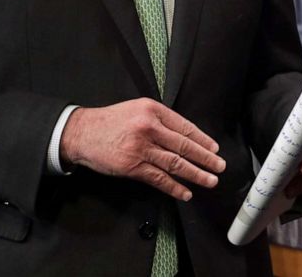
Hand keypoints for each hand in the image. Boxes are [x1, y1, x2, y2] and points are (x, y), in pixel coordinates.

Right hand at [60, 98, 224, 200]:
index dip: (202, 139)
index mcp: (153, 110)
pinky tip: (185, 192)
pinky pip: (158, 178)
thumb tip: (186, 136)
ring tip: (210, 180)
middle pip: (184, 146)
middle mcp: (149, 128)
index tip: (215, 149)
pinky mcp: (132, 166)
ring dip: (195, 174)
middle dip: (205, 158)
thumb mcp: (138, 109)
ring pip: (175, 163)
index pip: (185, 127)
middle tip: (219, 166)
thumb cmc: (111, 121)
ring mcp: (141, 148)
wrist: (81, 133)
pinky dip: (174, 187)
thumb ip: (160, 119)